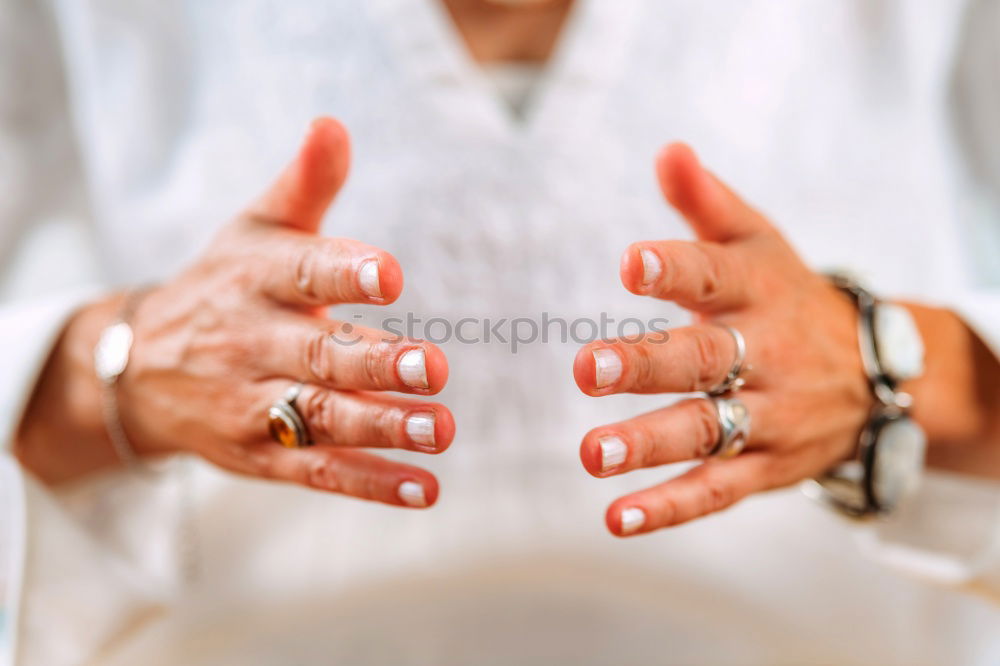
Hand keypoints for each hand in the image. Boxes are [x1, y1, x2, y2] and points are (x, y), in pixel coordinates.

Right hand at [16, 118, 453, 507]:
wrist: (140, 366)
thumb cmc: (224, 284)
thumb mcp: (256, 228)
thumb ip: (306, 185)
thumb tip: (334, 124)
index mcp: (255, 278)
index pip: (300, 272)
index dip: (344, 272)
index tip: (389, 274)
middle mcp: (251, 342)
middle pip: (316, 354)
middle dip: (374, 363)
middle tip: (434, 368)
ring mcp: (253, 403)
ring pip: (320, 418)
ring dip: (382, 427)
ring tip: (441, 429)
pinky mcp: (259, 453)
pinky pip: (316, 470)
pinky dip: (368, 483)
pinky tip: (422, 486)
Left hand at [573, 144, 877, 534]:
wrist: (875, 372)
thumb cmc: (788, 295)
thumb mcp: (758, 241)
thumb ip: (705, 202)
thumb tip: (666, 150)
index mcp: (758, 291)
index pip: (714, 276)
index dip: (674, 270)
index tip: (631, 263)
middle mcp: (766, 354)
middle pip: (705, 360)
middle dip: (647, 365)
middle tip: (586, 368)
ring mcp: (769, 416)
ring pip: (708, 430)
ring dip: (650, 443)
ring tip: (593, 453)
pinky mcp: (765, 468)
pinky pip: (717, 490)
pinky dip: (669, 508)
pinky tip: (617, 517)